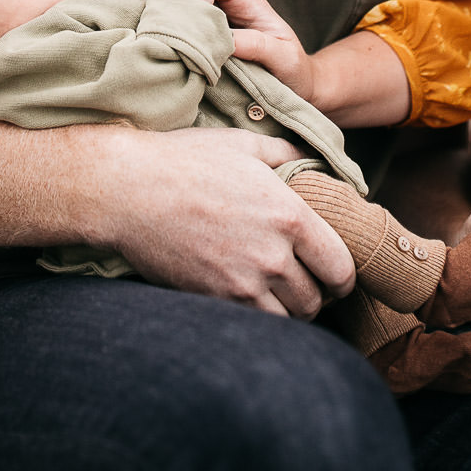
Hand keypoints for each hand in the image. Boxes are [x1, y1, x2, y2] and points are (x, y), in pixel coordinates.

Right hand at [103, 126, 355, 316]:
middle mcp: (273, 256)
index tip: (335, 277)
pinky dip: (257, 318)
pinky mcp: (213, 301)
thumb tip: (312, 159)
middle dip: (314, 294)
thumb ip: (286, 154)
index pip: (340, 267)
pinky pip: (253, 325)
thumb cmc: (185, 161)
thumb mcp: (243, 145)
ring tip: (277, 295)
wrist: (127, 190)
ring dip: (286, 311)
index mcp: (289, 215)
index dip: (343, 276)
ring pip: (287, 321)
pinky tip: (248, 298)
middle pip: (315, 300)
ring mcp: (242, 284)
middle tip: (303, 283)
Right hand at [138, 0, 314, 96]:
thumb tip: (223, 41)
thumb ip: (257, 46)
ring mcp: (218, 10)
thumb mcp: (282, 57)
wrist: (300, 83)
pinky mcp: (209, 25)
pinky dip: (164, 6)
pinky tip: (149, 17)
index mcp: (246, 0)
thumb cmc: (294, 69)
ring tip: (138, 2)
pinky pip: (183, 5)